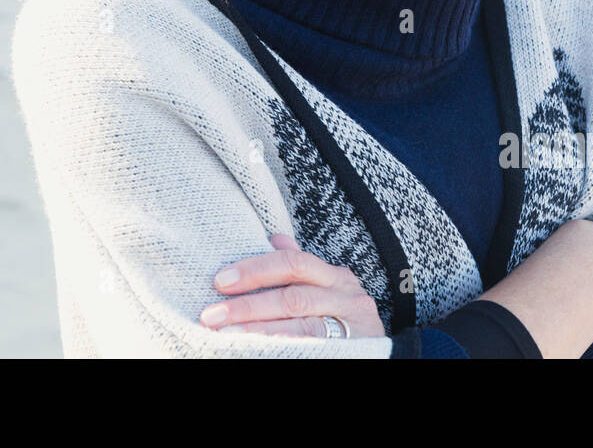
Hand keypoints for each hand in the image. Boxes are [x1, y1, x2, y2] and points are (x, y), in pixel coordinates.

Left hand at [198, 232, 385, 337]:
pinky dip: (281, 346)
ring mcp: (351, 327)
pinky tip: (255, 349)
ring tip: (226, 334)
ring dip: (258, 331)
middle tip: (212, 314)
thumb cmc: (344, 319)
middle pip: (292, 296)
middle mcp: (346, 297)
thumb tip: (275, 238)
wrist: (379, 355)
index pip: (292, 263)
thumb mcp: (328, 288)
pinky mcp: (351, 350)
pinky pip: (310, 347)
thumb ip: (301, 267)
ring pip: (300, 326)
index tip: (220, 280)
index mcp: (335, 277)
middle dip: (248, 305)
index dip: (255, 270)